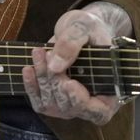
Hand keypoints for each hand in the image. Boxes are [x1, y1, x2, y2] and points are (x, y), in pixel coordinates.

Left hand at [23, 5, 125, 125]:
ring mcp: (71, 104)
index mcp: (110, 91)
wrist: (80, 29)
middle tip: (48, 53)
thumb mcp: (85, 27)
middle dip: (55, 81)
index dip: (82, 101)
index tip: (69, 83)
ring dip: (42, 79)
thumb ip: (72, 42)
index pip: (98, 112)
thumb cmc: (89, 28)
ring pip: (53, 105)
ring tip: (38, 52)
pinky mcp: (55, 98)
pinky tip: (28, 69)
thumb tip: (55, 66)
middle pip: (70, 107)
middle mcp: (91, 103)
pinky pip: (40, 102)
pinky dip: (32, 87)